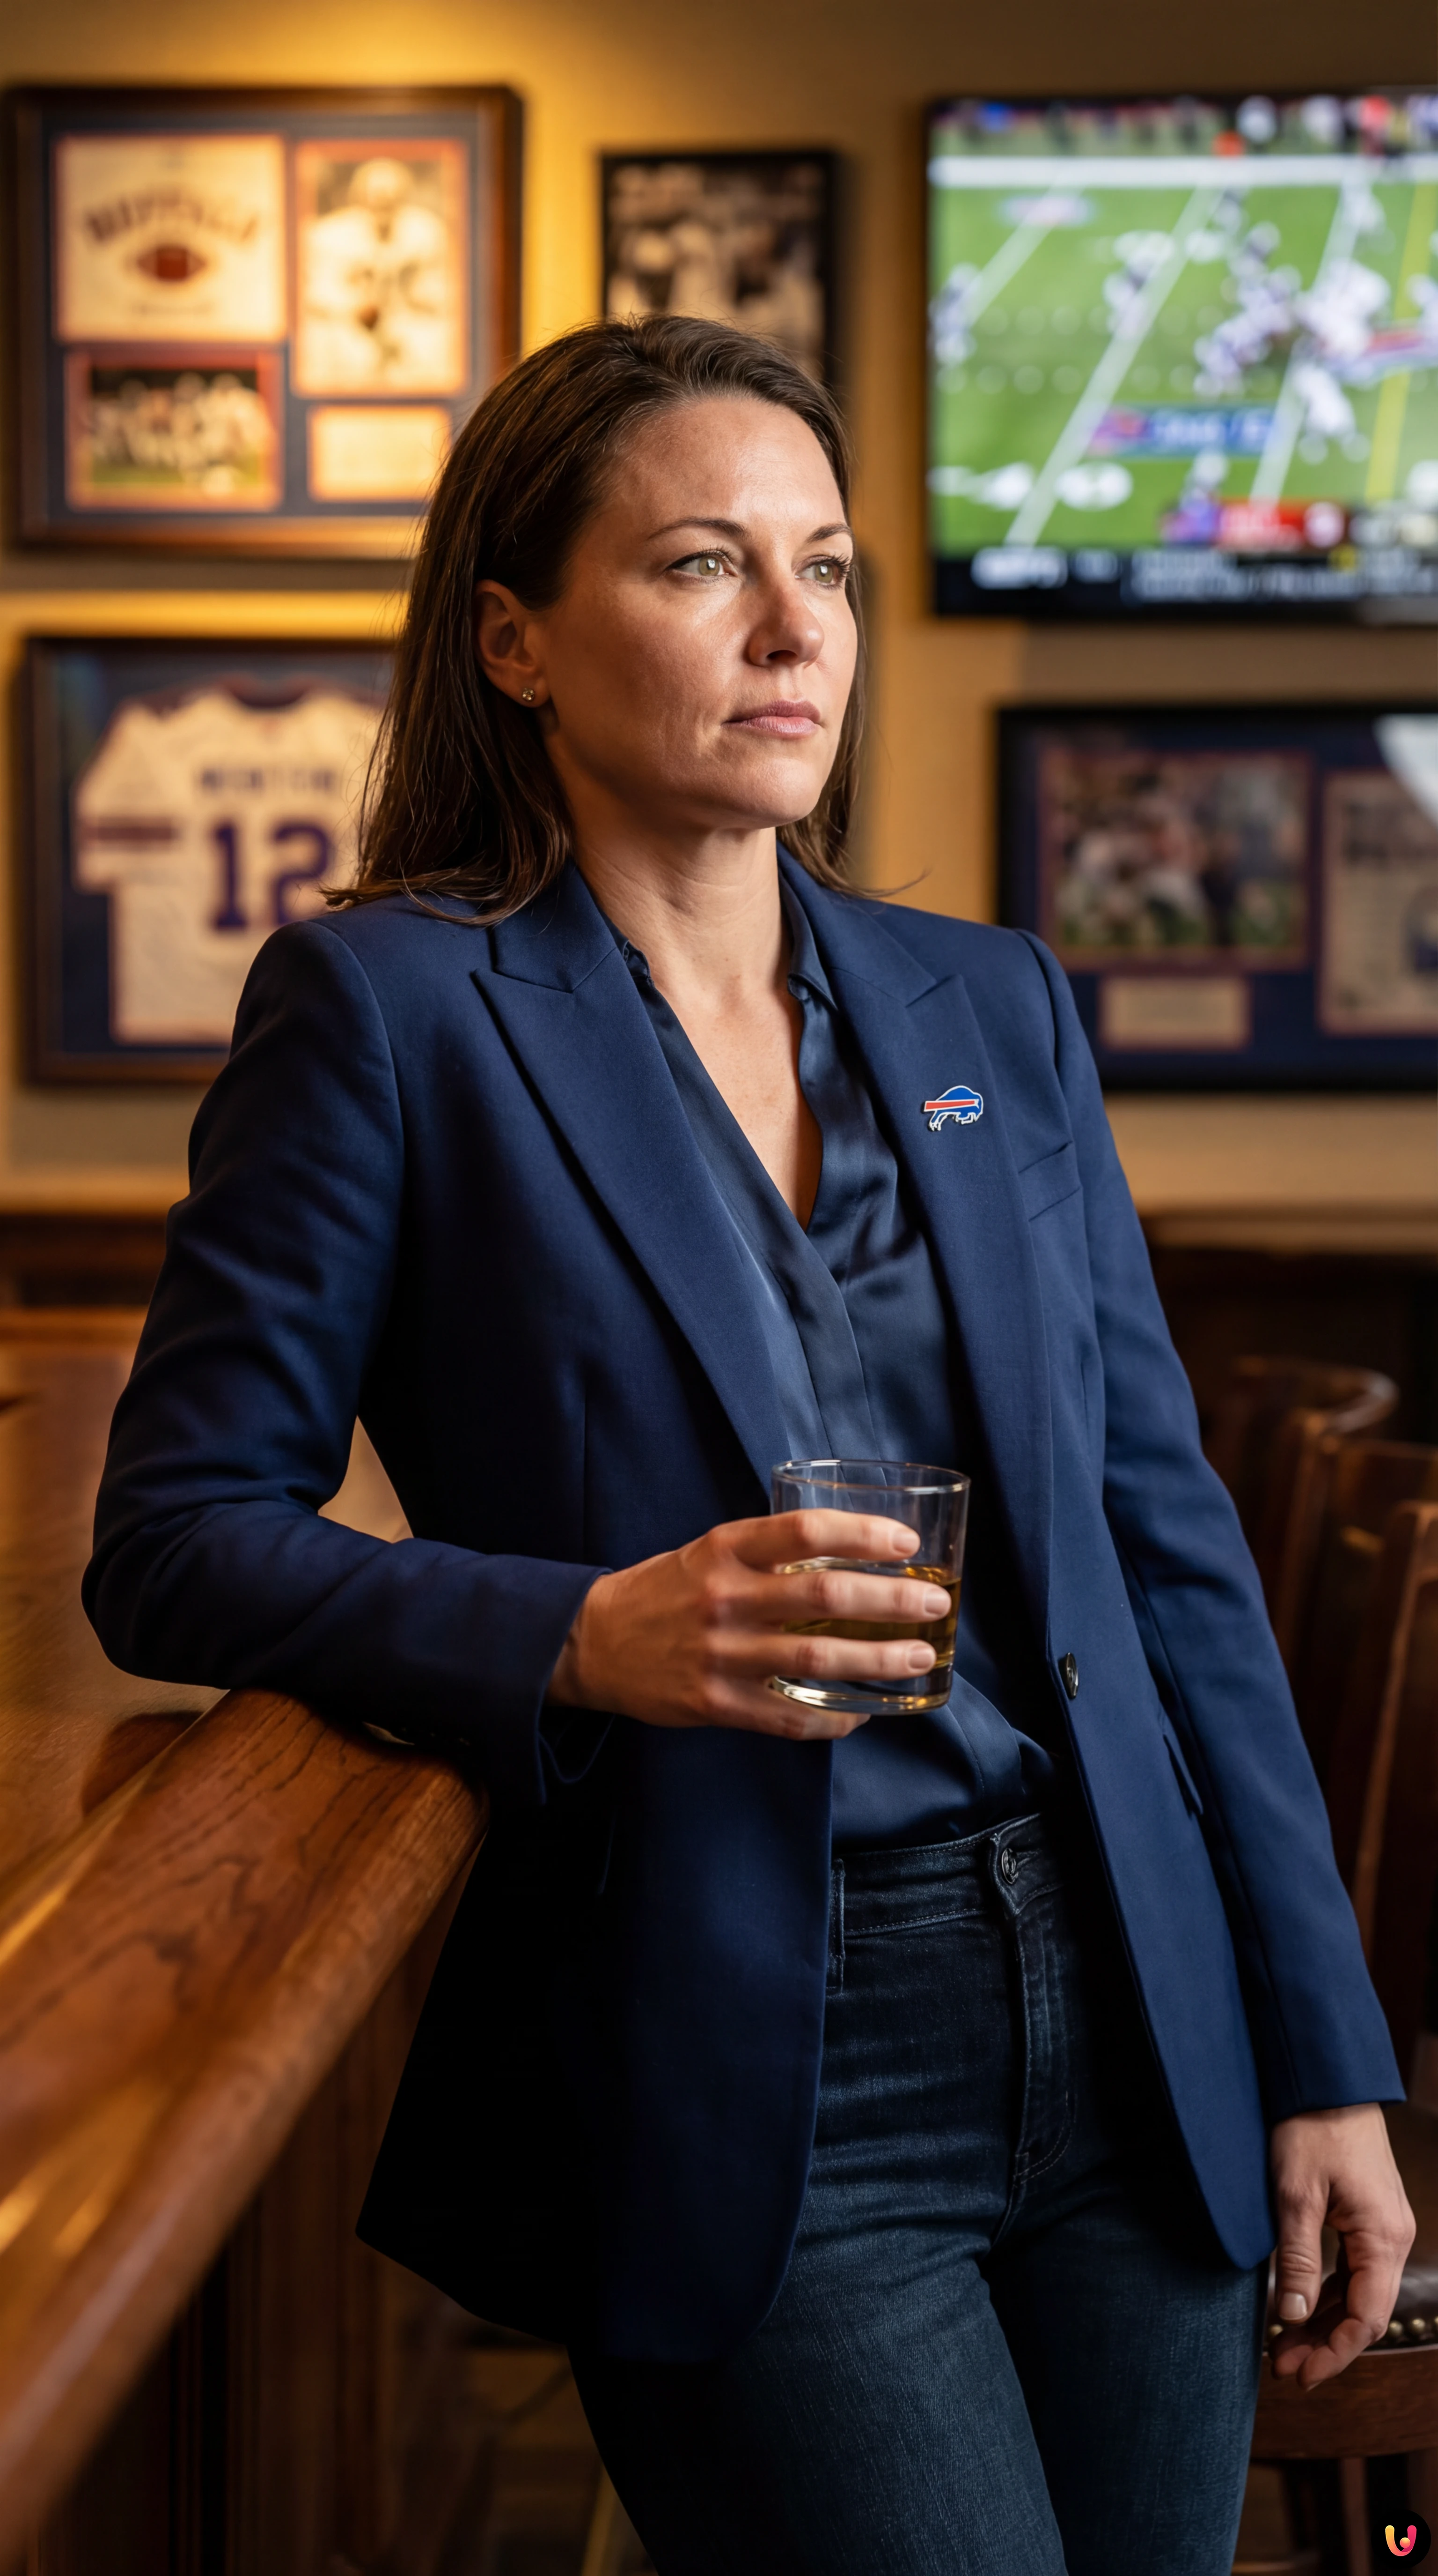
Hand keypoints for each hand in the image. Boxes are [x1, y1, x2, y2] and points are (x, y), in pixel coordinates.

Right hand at [546, 1510, 949, 1739]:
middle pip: (823, 1595)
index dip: (862, 1535)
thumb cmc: (665, 1591)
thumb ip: (769, 1554)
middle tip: (935, 1603)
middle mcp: (724, 1597)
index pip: (803, 1530)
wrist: (591, 1641)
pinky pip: (789, 1718)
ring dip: (878, 1660)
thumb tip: (850, 1558)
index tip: (906, 1545)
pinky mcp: (715, 1704)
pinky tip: (864, 1713)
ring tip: (920, 1657)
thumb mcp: (709, 1552)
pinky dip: (834, 1719)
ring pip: (816, 1659)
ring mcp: (720, 1654)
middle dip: (890, 1601)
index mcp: (724, 1548)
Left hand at [1268, 2103, 1413, 2388]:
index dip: (1334, 2352)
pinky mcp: (1369, 2218)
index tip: (1299, 2375)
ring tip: (1283, 2348)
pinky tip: (1299, 2310)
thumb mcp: (1294, 2193)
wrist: (1327, 2079)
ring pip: (1357, 2294)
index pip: (1365, 2318)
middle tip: (1281, 2369)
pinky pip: (1353, 2271)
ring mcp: (1383, 2228)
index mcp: (1383, 2237)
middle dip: (1324, 2345)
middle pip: (1363, 2312)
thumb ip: (1297, 2257)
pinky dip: (1327, 2294)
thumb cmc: (1311, 2127)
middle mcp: (1393, 2238)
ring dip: (1323, 2323)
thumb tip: (1292, 2316)